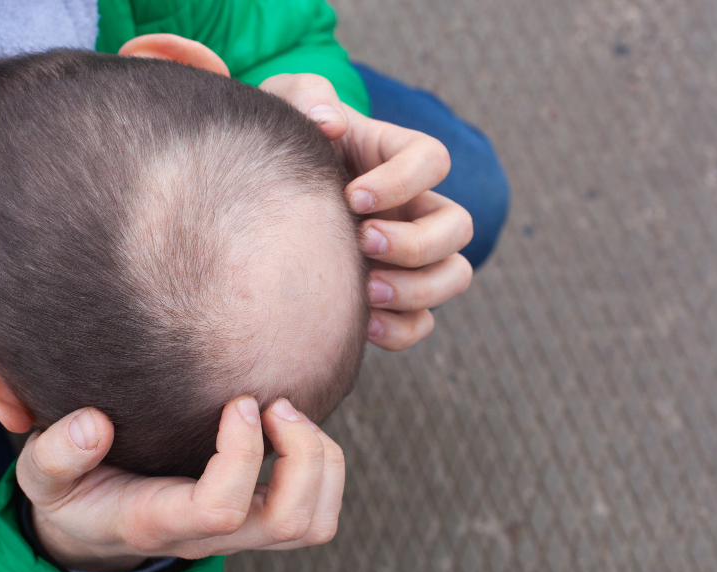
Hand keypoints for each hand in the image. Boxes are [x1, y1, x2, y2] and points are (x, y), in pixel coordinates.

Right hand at [15, 396, 343, 571]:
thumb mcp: (44, 476)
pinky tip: (291, 427)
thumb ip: (55, 454)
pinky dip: (325, 466)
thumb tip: (93, 425)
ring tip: (288, 412)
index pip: (220, 509)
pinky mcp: (261, 521)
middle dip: (301, 454)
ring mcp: (242, 534)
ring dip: (320, 461)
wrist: (96, 528)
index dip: (242, 454)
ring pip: (313, 523)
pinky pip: (318, 513)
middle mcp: (212, 536)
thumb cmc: (75, 492)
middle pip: (288, 521)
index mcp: (159, 521)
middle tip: (276, 402)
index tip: (238, 402)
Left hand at [260, 74, 473, 350]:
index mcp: (396, 159)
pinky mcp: (393, 299)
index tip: (352, 195)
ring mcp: (409, 257)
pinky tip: (359, 322)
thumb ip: (304, 97)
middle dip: (416, 242)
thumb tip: (331, 123)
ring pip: (454, 276)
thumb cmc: (279, 151)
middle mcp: (414, 209)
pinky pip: (421, 324)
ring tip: (365, 290)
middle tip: (363, 243)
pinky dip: (399, 329)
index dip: (403, 180)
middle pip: (458, 226)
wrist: (257, 205)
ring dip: (416, 289)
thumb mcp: (282, 111)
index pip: (433, 160)